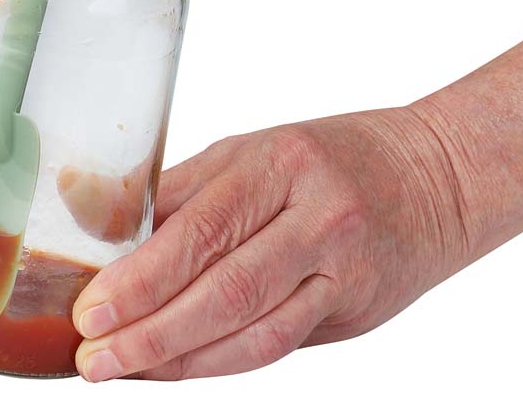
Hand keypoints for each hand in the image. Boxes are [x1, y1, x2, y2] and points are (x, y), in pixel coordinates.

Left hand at [70, 108, 468, 380]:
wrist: (432, 178)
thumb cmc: (322, 158)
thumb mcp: (248, 154)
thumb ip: (176, 192)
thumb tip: (90, 213)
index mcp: (277, 165)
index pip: (200, 230)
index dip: (140, 277)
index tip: (91, 307)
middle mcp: (314, 219)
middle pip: (223, 289)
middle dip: (149, 330)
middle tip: (93, 355)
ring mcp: (340, 271)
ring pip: (252, 333)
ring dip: (179, 360)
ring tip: (123, 369)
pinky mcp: (351, 312)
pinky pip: (277, 346)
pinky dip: (220, 363)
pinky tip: (176, 367)